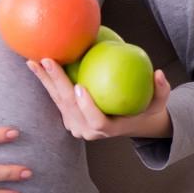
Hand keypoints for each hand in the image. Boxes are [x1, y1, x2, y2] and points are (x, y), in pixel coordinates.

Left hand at [27, 58, 172, 140]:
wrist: (127, 122)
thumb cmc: (144, 108)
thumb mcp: (158, 102)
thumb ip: (160, 90)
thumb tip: (159, 73)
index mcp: (109, 129)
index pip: (96, 122)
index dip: (87, 107)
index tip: (80, 87)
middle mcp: (88, 131)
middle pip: (69, 108)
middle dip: (56, 84)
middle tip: (48, 61)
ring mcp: (75, 125)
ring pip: (57, 102)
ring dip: (44, 81)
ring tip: (33, 61)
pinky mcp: (66, 117)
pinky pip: (54, 98)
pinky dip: (45, 82)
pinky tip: (35, 64)